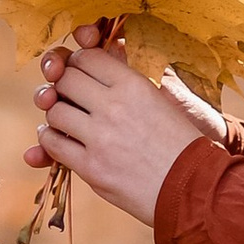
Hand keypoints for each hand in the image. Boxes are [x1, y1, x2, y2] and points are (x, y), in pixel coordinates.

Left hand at [26, 28, 222, 230]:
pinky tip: (58, 139)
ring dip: (55, 113)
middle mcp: (113, 106)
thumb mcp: (160, 99)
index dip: (77, 62)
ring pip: (54, 111)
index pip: (86, 57)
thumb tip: (95, 58)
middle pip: (65, 79)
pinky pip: (53, 144)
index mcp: (133, 84)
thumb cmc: (180, 141)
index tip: (79, 72)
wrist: (193, 187)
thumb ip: (127, 79)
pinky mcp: (91, 167)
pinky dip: (49, 140)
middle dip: (62, 85)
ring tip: (64, 119)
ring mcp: (100, 137)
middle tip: (68, 95)